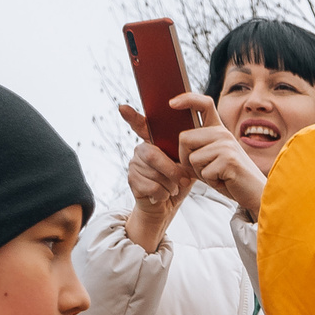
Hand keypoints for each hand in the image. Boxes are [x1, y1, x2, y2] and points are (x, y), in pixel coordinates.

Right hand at [115, 104, 195, 249]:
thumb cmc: (178, 183)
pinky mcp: (131, 180)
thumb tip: (191, 148)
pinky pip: (151, 186)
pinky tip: (163, 195)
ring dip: (170, 185)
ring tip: (173, 189)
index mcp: (154, 142)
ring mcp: (134, 165)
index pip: (140, 125)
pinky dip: (163, 194)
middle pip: (153, 155)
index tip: (122, 108)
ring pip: (154, 173)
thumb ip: (187, 155)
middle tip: (184, 181)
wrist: (167, 207)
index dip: (132, 116)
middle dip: (172, 170)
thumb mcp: (187, 166)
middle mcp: (141, 150)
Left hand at [171, 93, 267, 221]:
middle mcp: (223, 133)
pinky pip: (204, 172)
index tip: (172, 103)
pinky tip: (224, 181)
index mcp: (219, 130)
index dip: (187, 99)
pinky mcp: (228, 160)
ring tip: (218, 176)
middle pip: (184, 138)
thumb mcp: (212, 160)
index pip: (203, 104)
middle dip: (185, 159)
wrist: (257, 193)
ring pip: (192, 158)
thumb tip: (175, 146)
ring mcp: (226, 145)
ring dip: (200, 173)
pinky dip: (211, 182)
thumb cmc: (231, 179)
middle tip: (204, 170)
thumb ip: (196, 151)